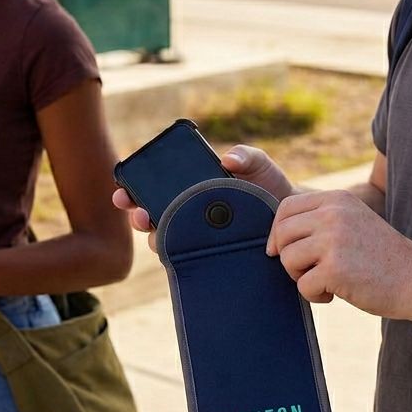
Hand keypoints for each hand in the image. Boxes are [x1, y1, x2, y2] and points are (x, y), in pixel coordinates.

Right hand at [111, 144, 295, 251]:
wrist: (288, 216)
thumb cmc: (269, 185)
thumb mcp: (257, 163)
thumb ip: (244, 155)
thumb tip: (226, 159)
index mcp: (190, 186)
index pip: (152, 186)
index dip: (132, 186)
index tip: (123, 187)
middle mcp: (186, 211)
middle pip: (149, 214)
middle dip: (134, 212)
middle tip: (136, 211)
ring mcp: (195, 234)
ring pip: (161, 238)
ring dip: (151, 234)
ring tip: (154, 227)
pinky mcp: (206, 253)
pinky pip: (183, 256)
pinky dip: (174, 252)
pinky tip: (174, 248)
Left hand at [268, 190, 411, 317]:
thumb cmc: (381, 258)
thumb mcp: (352, 223)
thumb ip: (320, 221)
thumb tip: (274, 238)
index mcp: (337, 200)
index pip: (287, 206)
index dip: (277, 231)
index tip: (280, 250)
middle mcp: (333, 214)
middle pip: (282, 233)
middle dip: (288, 257)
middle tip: (310, 271)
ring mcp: (333, 240)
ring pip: (288, 259)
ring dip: (301, 277)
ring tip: (326, 282)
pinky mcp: (335, 268)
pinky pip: (303, 285)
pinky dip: (315, 296)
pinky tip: (336, 294)